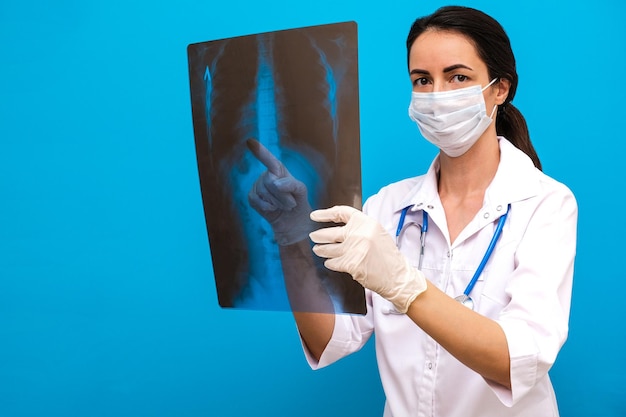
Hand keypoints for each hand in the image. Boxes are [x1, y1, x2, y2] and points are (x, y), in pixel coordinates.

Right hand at [247, 139, 314, 244]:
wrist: (293, 222)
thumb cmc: (298, 202)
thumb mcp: (301, 191)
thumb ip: (291, 184)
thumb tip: (275, 182)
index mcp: (278, 169)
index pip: (269, 159)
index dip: (260, 151)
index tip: (250, 141)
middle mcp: (266, 175)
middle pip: (270, 182)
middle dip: (283, 196)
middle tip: (291, 203)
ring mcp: (258, 186)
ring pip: (265, 193)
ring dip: (278, 203)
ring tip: (284, 206)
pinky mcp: (252, 197)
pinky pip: (257, 201)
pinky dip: (267, 207)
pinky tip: (273, 209)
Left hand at [309, 205, 426, 312]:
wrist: (397, 276)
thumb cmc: (387, 256)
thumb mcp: (377, 233)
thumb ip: (359, 227)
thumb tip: (338, 226)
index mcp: (367, 223)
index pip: (341, 213)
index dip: (325, 214)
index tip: (315, 216)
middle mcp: (359, 234)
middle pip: (330, 232)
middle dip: (318, 236)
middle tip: (314, 236)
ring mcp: (354, 249)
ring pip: (328, 248)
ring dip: (321, 250)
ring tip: (318, 249)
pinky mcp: (350, 264)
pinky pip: (332, 262)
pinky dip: (330, 263)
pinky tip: (330, 262)